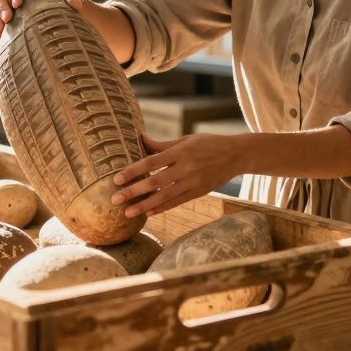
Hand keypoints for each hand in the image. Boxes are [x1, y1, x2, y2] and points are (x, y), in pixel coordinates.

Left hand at [110, 133, 243, 217]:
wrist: (236, 155)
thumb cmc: (208, 144)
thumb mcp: (185, 140)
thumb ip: (161, 144)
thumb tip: (139, 137)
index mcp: (180, 152)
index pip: (151, 162)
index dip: (133, 171)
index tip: (116, 179)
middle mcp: (186, 168)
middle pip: (155, 182)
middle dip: (133, 192)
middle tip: (115, 200)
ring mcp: (193, 182)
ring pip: (164, 197)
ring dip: (144, 206)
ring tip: (128, 213)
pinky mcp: (198, 192)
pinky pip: (177, 202)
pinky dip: (161, 208)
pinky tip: (148, 214)